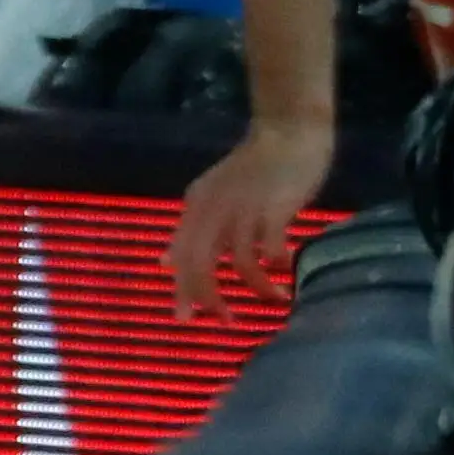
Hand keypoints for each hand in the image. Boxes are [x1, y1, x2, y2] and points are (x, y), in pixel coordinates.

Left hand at [167, 116, 331, 317]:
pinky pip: (270, 249)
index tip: (186, 321)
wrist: (288, 132)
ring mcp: (243, 209)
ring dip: (256, 288)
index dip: (182, 289)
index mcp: (196, 207)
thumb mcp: (211, 197)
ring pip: (238, 262)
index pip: (180, 255)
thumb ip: (191, 230)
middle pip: (199, 263)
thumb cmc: (254, 169)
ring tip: (275, 300)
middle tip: (227, 322)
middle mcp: (213, 209)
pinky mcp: (273, 208)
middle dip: (209, 298)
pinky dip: (277, 266)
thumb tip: (164, 263)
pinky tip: (289, 271)